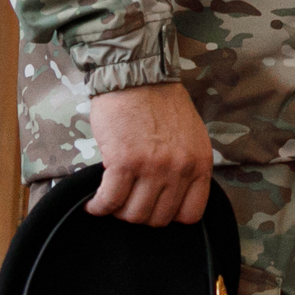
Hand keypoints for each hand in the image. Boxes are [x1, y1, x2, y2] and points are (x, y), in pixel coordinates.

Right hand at [86, 82, 213, 224]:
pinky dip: (98, 207)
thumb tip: (171, 196)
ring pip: (133, 214)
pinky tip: (94, 203)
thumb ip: (186, 166)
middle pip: (158, 218)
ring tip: (111, 200)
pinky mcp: (124, 162)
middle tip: (128, 201)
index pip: (191, 214)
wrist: (137, 75)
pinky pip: (109, 201)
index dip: (169, 216)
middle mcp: (179, 168)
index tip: (154, 208)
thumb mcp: (190, 136)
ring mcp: (152, 167)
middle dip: (140, 214)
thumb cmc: (161, 102)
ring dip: (118, 212)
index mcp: (200, 162)